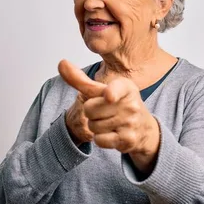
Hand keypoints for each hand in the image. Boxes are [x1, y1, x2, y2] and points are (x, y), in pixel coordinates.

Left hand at [58, 59, 159, 173]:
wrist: (142, 128)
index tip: (109, 96)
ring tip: (109, 123)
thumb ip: (80, 79)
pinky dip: (100, 139)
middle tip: (105, 112)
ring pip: (93, 125)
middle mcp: (131, 104)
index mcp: (125, 87)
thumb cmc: (118, 104)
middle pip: (89, 109)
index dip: (111, 93)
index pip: (115, 89)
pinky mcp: (128, 139)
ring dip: (95, 126)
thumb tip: (61, 63)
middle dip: (91, 113)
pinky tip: (112, 134)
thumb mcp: (102, 90)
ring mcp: (131, 123)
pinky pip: (99, 140)